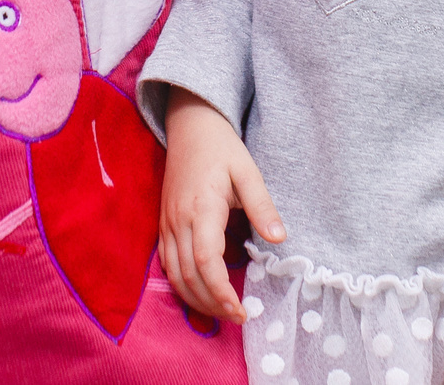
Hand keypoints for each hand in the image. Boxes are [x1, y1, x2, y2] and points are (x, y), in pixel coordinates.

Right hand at [157, 89, 284, 323]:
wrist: (190, 126)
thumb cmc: (222, 148)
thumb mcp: (248, 171)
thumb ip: (262, 206)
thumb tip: (280, 239)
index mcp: (202, 208)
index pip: (206, 261)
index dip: (221, 292)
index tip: (242, 311)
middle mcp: (179, 220)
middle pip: (189, 276)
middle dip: (212, 304)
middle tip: (239, 318)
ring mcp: (167, 224)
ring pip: (174, 274)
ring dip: (196, 300)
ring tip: (223, 313)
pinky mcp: (164, 225)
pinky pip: (167, 264)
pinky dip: (182, 285)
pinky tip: (201, 294)